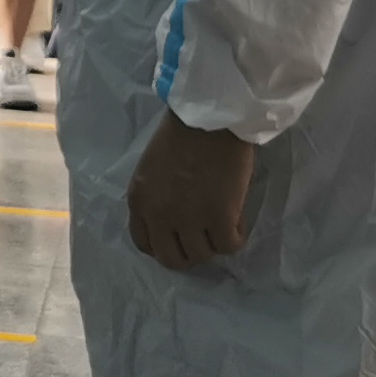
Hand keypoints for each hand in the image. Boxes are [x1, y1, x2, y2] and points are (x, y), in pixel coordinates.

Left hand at [127, 111, 257, 271]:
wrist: (210, 117)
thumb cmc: (181, 134)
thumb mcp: (151, 170)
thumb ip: (155, 198)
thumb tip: (171, 223)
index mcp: (139, 201)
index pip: (144, 244)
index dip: (164, 245)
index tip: (178, 238)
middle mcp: (159, 216)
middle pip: (172, 259)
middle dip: (188, 252)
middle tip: (203, 237)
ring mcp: (189, 220)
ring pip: (202, 255)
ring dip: (213, 243)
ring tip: (222, 223)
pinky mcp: (220, 218)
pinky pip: (229, 246)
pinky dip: (235, 237)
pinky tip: (237, 221)